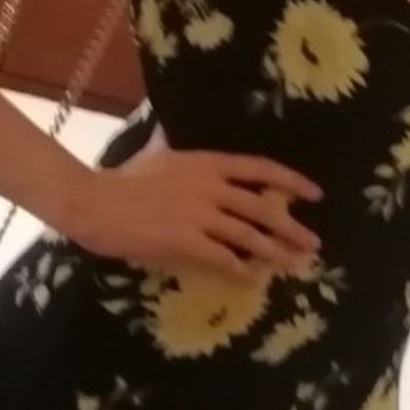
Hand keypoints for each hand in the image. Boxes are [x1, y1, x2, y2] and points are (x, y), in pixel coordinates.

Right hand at [65, 146, 322, 280]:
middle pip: (262, 207)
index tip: (314, 193)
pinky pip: (224, 258)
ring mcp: (199, 214)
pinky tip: (253, 278)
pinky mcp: (186, 241)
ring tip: (295, 265)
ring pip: (249, 236)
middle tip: (313, 243)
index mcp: (206, 162)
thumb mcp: (156, 154)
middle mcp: (210, 186)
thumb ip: (173, 145)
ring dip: (275, 252)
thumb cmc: (124, 179)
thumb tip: (170, 131)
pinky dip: (242, 269)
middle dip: (292, 227)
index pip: (259, 168)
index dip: (290, 181)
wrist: (95, 202)